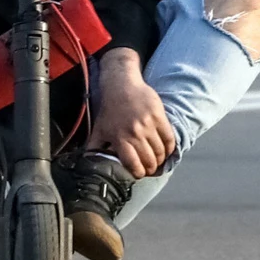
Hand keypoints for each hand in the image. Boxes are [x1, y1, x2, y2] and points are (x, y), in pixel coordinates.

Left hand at [88, 49, 175, 178]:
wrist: (121, 85)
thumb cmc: (109, 109)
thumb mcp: (99, 129)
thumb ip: (95, 148)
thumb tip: (90, 163)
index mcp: (119, 138)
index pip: (133, 164)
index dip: (138, 173)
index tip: (140, 174)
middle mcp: (134, 133)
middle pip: (149, 160)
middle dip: (151, 168)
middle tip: (150, 168)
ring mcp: (148, 124)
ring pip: (160, 151)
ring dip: (160, 159)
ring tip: (158, 159)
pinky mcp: (159, 116)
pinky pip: (169, 138)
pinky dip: (169, 147)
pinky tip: (166, 150)